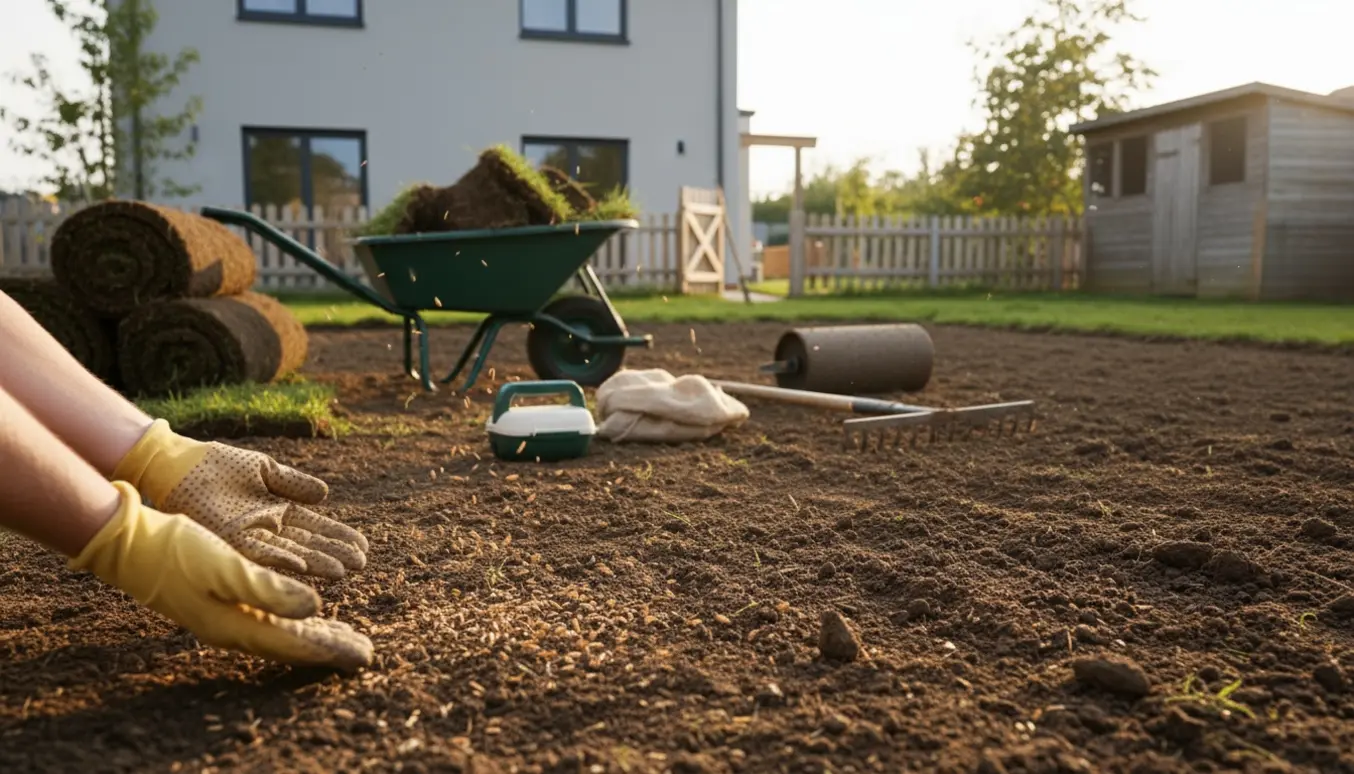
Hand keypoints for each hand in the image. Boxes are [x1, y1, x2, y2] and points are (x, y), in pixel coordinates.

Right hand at [70, 481, 372, 669]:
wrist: (133, 545)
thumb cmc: (178, 553)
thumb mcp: (226, 567)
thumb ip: (269, 588)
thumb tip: (315, 606)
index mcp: (238, 625)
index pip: (295, 644)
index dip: (331, 649)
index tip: (364, 654)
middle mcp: (235, 626)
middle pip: (293, 642)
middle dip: (330, 646)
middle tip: (364, 652)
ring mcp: (228, 614)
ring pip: (284, 629)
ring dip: (317, 631)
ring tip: (346, 635)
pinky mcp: (225, 600)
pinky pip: (272, 615)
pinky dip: (296, 617)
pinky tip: (308, 614)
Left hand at [113, 419, 367, 579]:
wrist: (179, 463)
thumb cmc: (217, 464)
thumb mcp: (264, 470)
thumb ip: (293, 483)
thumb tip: (325, 496)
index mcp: (276, 513)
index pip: (315, 528)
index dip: (338, 537)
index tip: (363, 547)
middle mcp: (266, 530)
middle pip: (307, 545)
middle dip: (334, 554)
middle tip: (361, 564)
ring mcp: (248, 537)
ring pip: (289, 553)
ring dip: (315, 563)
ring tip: (343, 571)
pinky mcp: (228, 539)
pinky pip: (258, 553)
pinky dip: (280, 560)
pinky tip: (301, 566)